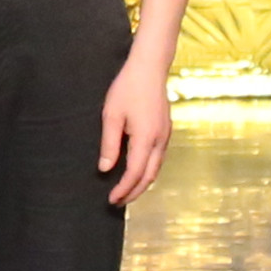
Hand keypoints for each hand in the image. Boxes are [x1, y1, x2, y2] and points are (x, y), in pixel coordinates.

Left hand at [97, 45, 174, 204]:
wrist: (149, 67)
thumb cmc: (127, 88)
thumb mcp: (111, 115)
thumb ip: (109, 144)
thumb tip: (105, 169)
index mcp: (146, 138)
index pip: (135, 173)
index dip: (123, 189)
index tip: (111, 200)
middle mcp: (160, 141)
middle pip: (149, 176)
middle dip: (134, 192)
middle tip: (118, 202)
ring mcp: (166, 135)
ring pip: (156, 169)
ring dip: (142, 183)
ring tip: (126, 191)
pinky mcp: (166, 130)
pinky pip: (158, 158)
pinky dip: (148, 171)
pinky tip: (137, 171)